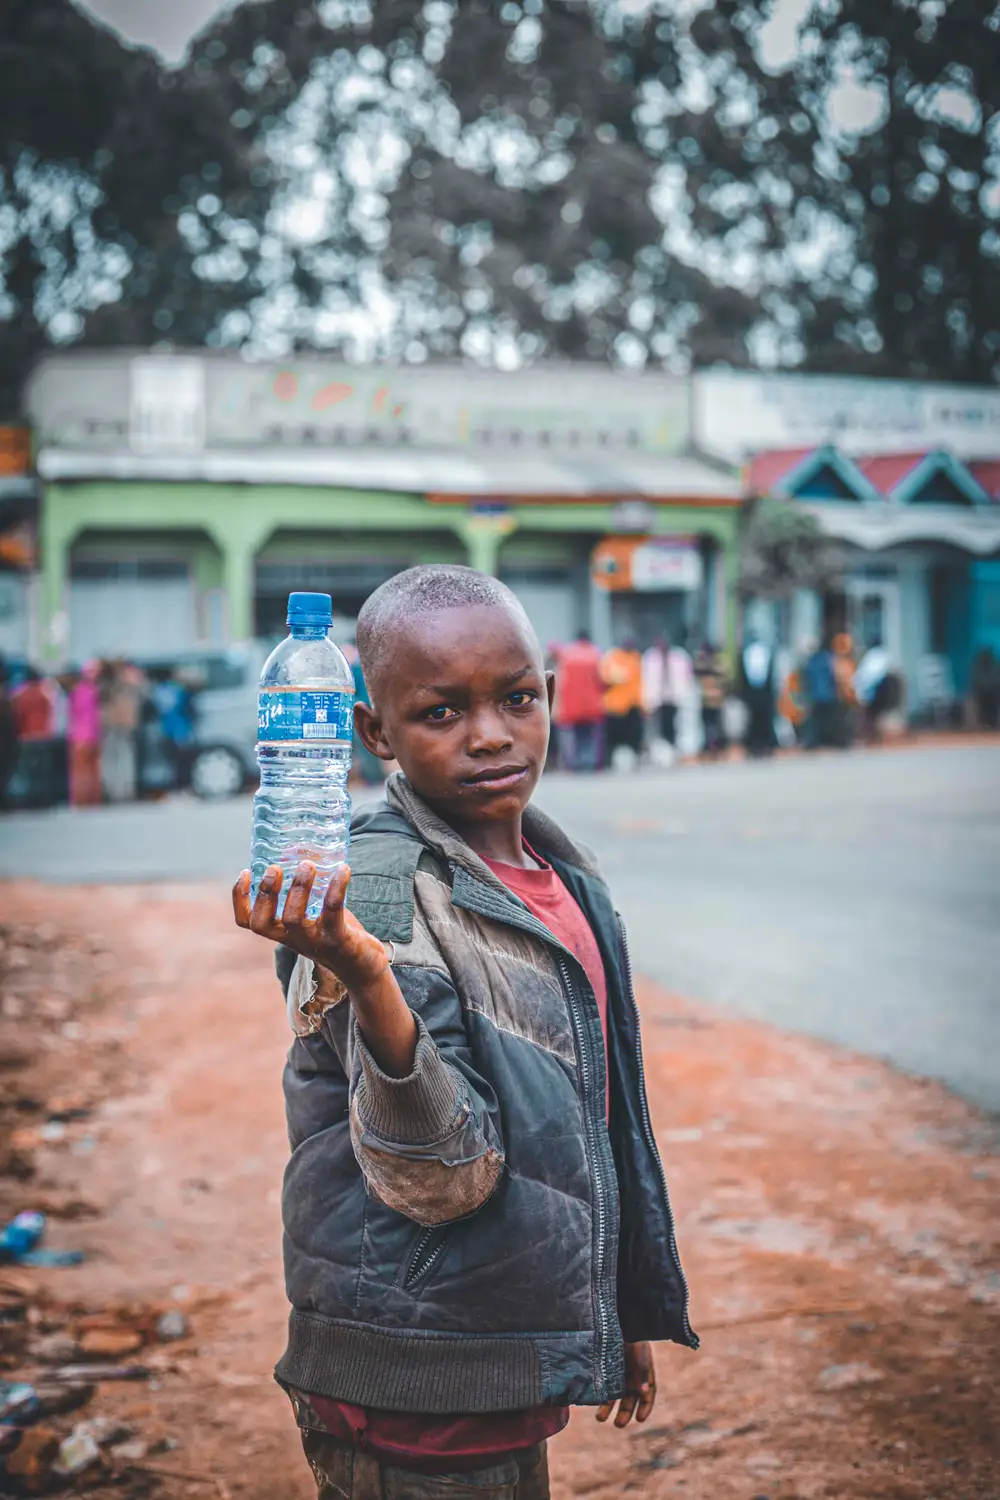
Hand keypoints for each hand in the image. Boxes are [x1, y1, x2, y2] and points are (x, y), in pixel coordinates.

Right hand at [234, 862, 417, 1077]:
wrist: (364, 967)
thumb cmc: (337, 934)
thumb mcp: (316, 915)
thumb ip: (309, 892)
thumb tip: (304, 853)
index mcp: (282, 933)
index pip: (249, 922)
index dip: (240, 899)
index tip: (245, 872)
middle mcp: (293, 940)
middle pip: (264, 922)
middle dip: (265, 893)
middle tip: (275, 868)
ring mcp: (314, 942)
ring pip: (293, 919)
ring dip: (298, 888)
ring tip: (308, 865)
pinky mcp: (338, 941)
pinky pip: (333, 912)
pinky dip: (336, 888)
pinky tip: (343, 869)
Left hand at [596, 1342, 655, 1427]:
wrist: (619, 1319)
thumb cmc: (632, 1334)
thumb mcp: (640, 1352)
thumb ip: (643, 1371)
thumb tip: (644, 1392)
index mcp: (644, 1373)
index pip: (648, 1395)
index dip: (645, 1407)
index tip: (640, 1419)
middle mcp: (631, 1376)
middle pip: (629, 1400)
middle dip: (624, 1413)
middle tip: (618, 1424)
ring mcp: (617, 1373)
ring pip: (614, 1395)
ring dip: (608, 1408)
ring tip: (600, 1419)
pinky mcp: (604, 1369)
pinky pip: (603, 1385)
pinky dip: (600, 1395)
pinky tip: (594, 1403)